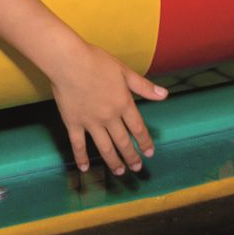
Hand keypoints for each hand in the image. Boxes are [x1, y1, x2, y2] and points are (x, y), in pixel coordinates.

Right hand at [47, 43, 167, 173]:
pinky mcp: (73, 123)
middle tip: (137, 168)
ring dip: (113, 162)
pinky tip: (84, 168)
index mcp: (123, 104)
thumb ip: (144, 86)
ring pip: (105, 147)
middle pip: (123, 142)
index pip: (137, 128)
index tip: (149, 153)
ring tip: (119, 172)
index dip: (144, 142)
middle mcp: (109, 117)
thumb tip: (165, 95)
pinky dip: (81, 157)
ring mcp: (91, 122)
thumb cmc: (96, 61)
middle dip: (131, 156)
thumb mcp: (124, 71)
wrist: (68, 62)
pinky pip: (78, 144)